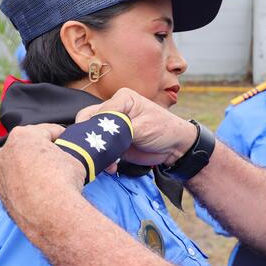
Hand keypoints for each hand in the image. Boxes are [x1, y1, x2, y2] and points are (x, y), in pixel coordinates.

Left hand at [0, 123, 83, 232]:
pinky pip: (18, 183)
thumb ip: (65, 153)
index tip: (72, 142)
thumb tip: (66, 158)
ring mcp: (2, 173)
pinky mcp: (2, 192)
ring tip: (54, 177)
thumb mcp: (74, 158)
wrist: (51, 213)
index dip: (64, 136)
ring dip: (35, 167)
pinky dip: (29, 184)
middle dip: (45, 151)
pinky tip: (44, 191)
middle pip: (31, 146)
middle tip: (63, 159)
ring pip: (22, 165)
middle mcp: (7, 152)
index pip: (49, 130)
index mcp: (23, 135)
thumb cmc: (63, 180)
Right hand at [75, 88, 196, 166]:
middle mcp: (115, 109)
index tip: (102, 140)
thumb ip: (121, 128)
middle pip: (90, 121)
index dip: (96, 126)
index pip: (100, 110)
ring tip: (108, 162)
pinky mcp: (114, 141)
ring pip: (92, 136)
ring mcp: (113, 126)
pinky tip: (111, 166)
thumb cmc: (165, 130)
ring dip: (98, 150)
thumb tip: (101, 132)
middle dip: (92, 139)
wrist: (175, 148)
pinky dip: (103, 158)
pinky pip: (101, 149)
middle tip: (99, 152)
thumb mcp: (143, 126)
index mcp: (122, 99)